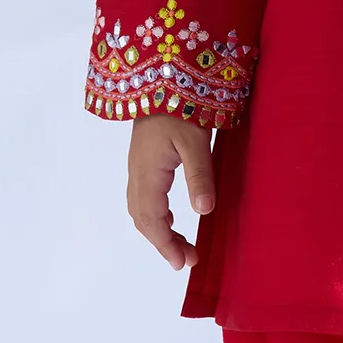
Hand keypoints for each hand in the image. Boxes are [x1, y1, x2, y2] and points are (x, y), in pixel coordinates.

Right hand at [126, 114, 215, 271]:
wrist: (159, 80)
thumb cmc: (180, 108)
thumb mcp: (195, 142)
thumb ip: (200, 176)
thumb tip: (205, 211)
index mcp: (148, 174)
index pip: (152, 219)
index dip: (166, 244)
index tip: (183, 262)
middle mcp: (137, 174)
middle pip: (143, 219)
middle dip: (164, 243)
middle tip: (188, 259)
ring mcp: (137, 168)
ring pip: (141, 210)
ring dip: (159, 231)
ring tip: (181, 246)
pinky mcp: (142, 162)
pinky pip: (143, 198)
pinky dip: (154, 216)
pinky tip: (169, 219)